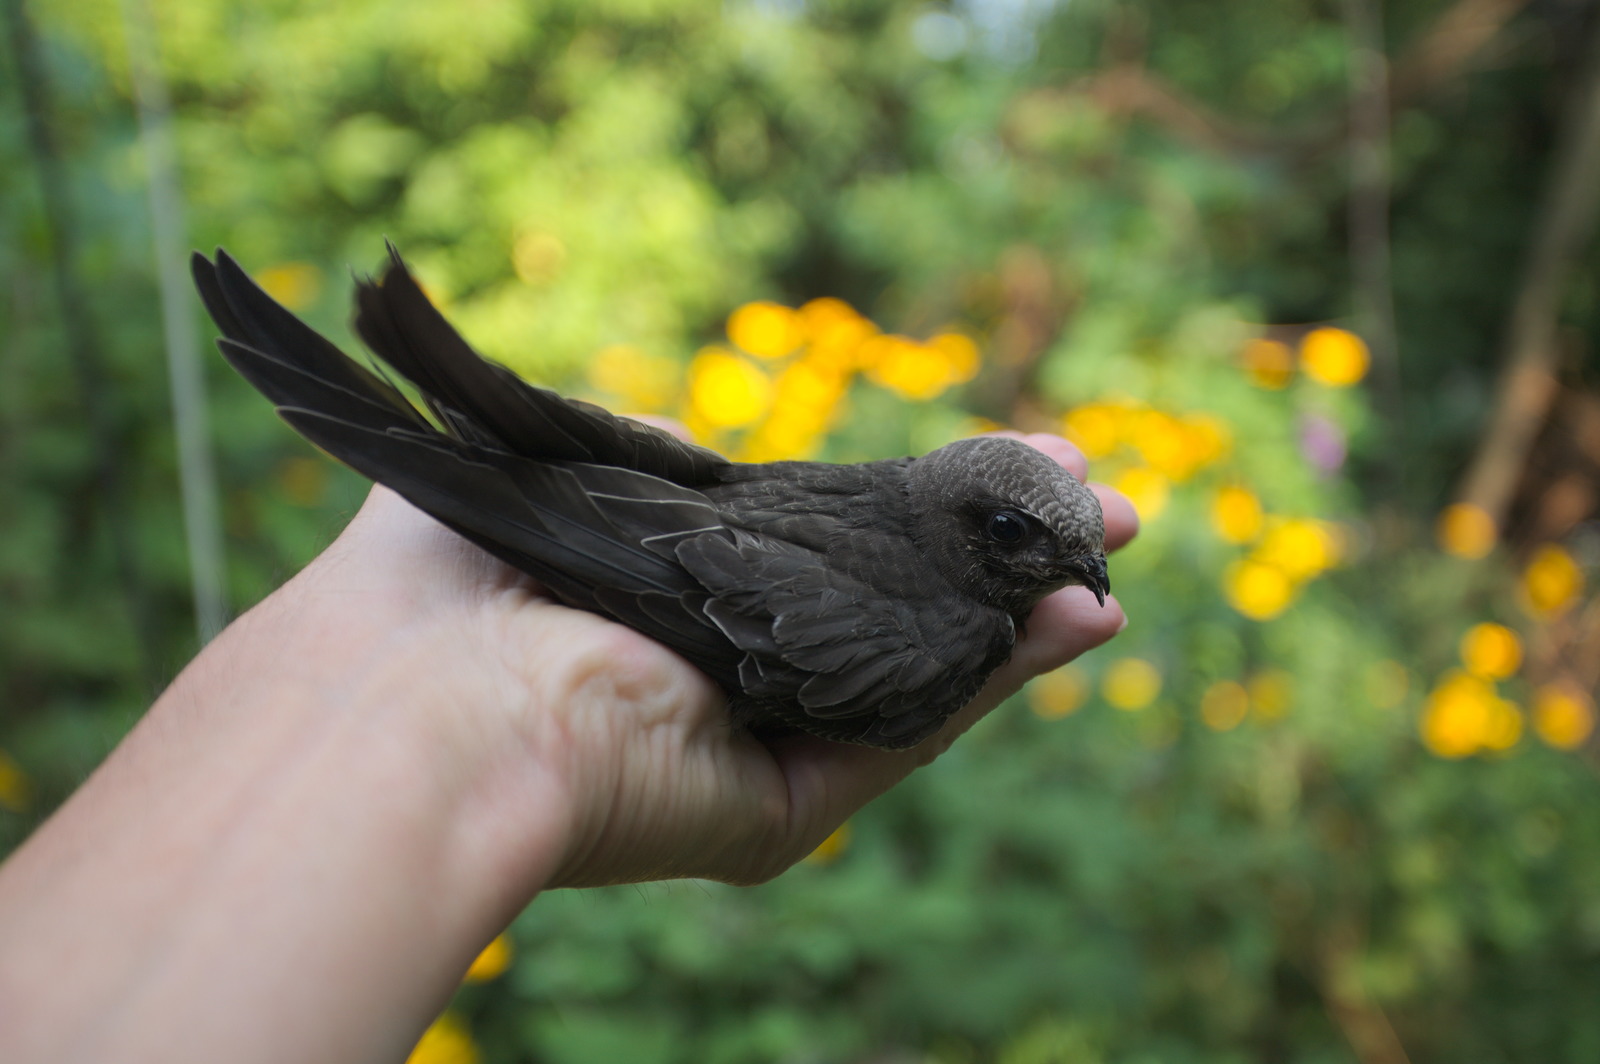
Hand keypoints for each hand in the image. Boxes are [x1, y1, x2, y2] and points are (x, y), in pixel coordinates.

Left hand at [299, 429, 1137, 888]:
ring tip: (1110, 544)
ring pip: (923, 678)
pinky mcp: (782, 811)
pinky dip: (1004, 679)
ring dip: (1025, 614)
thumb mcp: (562, 471)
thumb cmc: (462, 570)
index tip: (998, 460)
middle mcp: (723, 683)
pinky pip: (911, 735)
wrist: (428, 697)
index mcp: (675, 608)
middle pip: (892, 617)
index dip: (911, 508)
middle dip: (996, 558)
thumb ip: (649, 457)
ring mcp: (757, 750)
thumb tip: (705, 450)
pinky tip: (1078, 617)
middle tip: (1095, 501)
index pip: (820, 556)